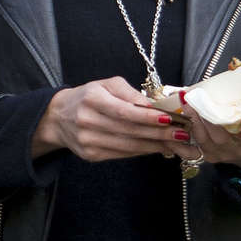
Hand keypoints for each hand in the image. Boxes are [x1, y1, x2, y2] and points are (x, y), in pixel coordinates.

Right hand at [33, 77, 192, 162]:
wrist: (58, 117)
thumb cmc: (88, 97)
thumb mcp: (106, 85)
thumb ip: (130, 93)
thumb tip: (154, 106)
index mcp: (92, 99)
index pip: (124, 111)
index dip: (148, 117)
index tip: (170, 119)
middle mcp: (87, 121)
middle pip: (129, 131)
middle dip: (159, 133)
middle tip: (181, 134)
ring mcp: (88, 142)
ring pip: (128, 146)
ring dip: (155, 145)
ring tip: (176, 143)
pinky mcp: (91, 155)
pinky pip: (122, 154)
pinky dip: (142, 151)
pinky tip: (157, 148)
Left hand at [179, 107, 240, 171]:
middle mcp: (240, 150)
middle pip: (223, 138)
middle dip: (209, 119)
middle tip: (199, 101)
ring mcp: (223, 154)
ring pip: (205, 141)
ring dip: (193, 122)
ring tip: (186, 104)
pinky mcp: (210, 156)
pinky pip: (191, 152)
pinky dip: (180, 141)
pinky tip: (172, 128)